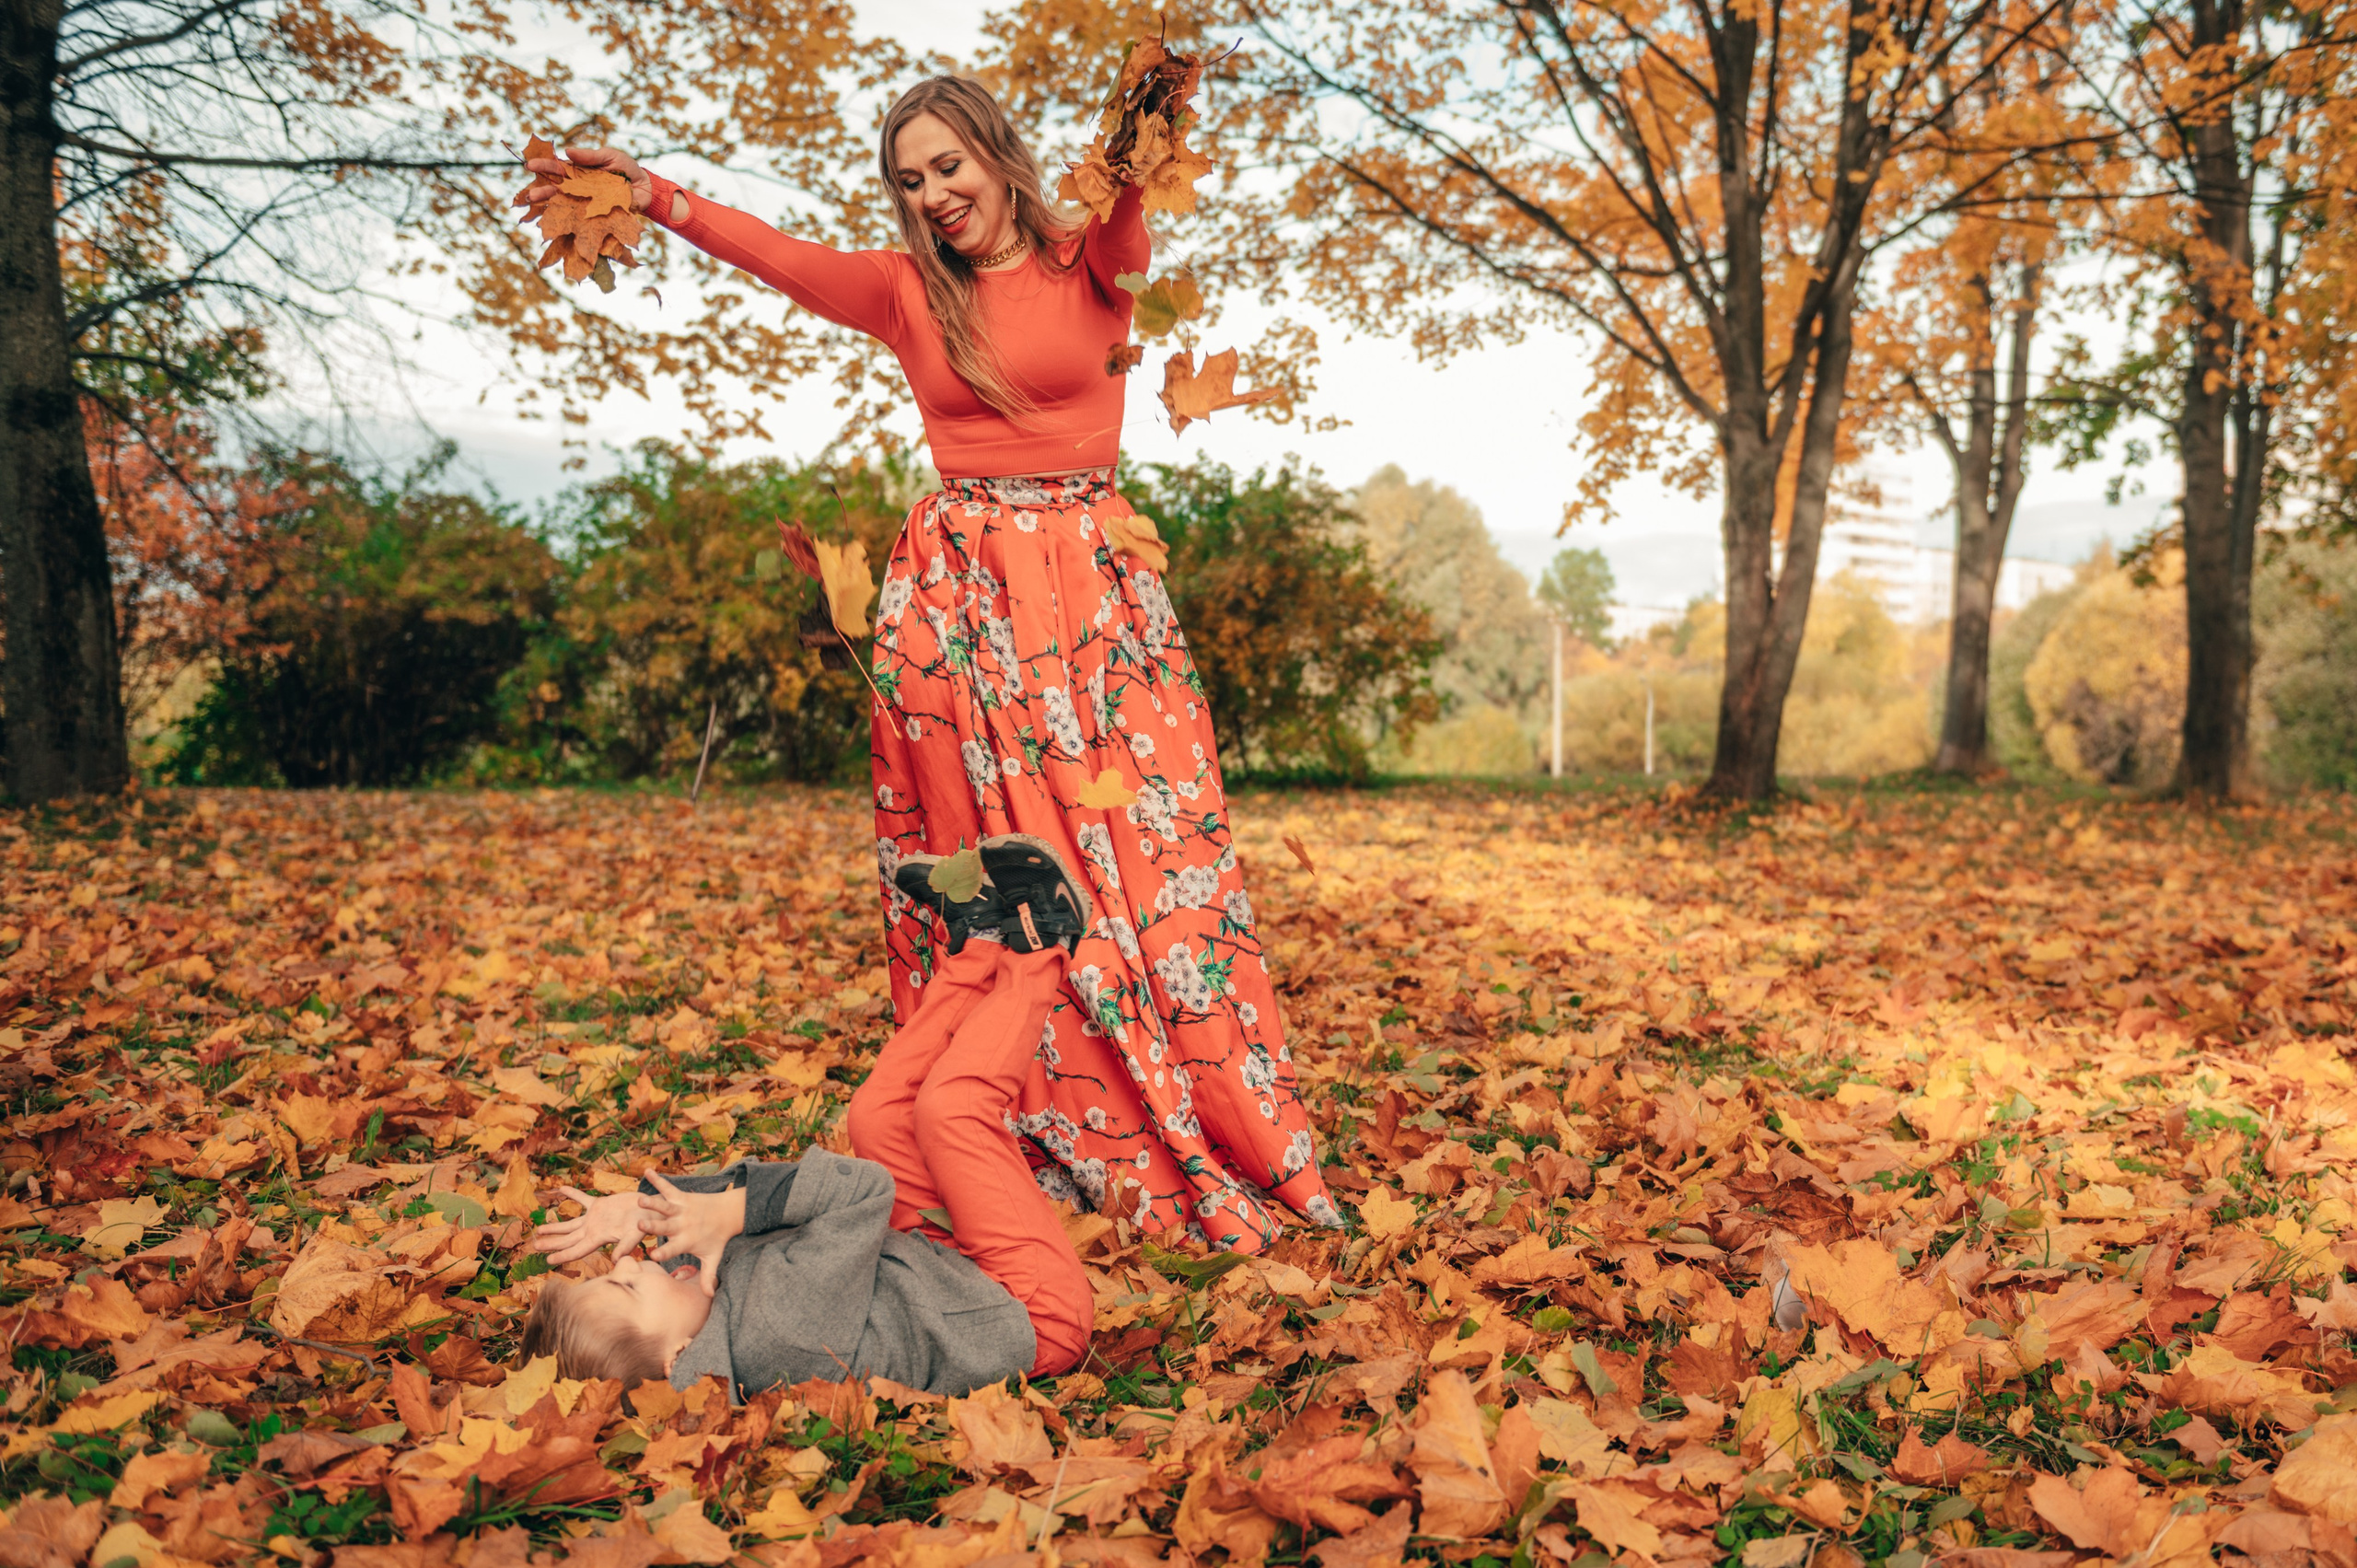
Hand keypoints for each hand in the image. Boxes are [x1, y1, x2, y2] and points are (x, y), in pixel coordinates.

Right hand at [512, 145, 653, 215]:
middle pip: (555, 190)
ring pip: (563, 206)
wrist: (645, 188)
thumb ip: (590, 156)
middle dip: (541, 192)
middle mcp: (578, 188)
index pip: (557, 168)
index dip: (543, 167)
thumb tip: (567, 151)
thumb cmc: (626, 168)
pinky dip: (569, 223)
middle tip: (529, 195)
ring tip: (539, 210)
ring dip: (550, 208)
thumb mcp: (609, 156)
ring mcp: (585, 203)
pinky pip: (580, 220)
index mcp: (578, 171)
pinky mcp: (596, 216)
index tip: (530, 165)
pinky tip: (558, 225)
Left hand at [532, 1185, 657, 1265]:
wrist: (653, 1209)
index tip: (547, 1260)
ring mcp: (595, 1218)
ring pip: (570, 1224)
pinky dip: (572, 1194)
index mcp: (599, 1238)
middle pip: (568, 1240)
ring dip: (555, 1226)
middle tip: (534, 1246)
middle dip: (551, 1243)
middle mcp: (593, 1230)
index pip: (577, 1250)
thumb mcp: (636, 1234)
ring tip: (539, 1229)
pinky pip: (582, 1199)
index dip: (562, 1255)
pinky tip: (561, 1190)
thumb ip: (626, 1246)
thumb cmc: (646, 1223)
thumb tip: (617, 1261)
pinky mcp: (600, 1205)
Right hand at [642, 1175, 747, 1296]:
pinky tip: (647, 1171)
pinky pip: (668, 1187)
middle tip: (639, 1225)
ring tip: (639, 1199)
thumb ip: (707, 1277)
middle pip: (665, 1227)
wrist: (730, 1213)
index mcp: (686, 1241)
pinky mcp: (681, 1197)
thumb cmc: (717, 1238)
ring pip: (664, 1207)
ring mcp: (681, 1209)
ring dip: (652, 1203)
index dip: (663, 1253)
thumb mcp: (713, 1258)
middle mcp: (682, 1225)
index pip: (672, 1250)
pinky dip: (658, 1179)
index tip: (651, 1256)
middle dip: (652, 1227)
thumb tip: (710, 1298)